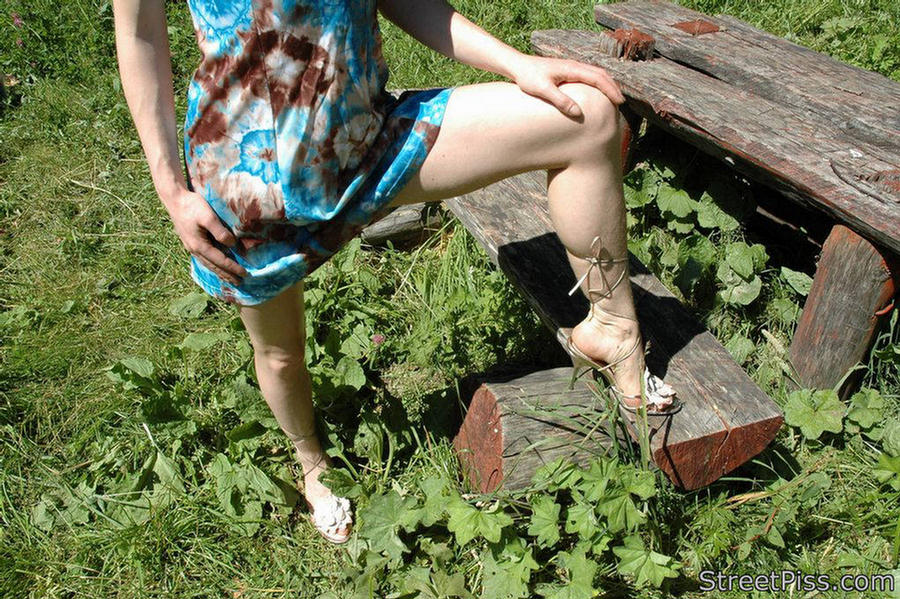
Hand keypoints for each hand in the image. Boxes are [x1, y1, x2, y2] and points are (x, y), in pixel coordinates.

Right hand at [164, 189, 247, 284]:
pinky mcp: (191, 242)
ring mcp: (191, 247)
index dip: (233, 268)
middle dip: (227, 275)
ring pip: (208, 264)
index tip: (245, 274)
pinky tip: (216, 266)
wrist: (174, 199)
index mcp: (199, 246)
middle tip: (240, 283)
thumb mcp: (208, 217)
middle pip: (214, 266)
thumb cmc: (192, 206)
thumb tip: (232, 245)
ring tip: (230, 278)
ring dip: (220, 272)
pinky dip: (213, 265)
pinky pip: (204, 258)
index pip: (220, 261)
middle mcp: (194, 249)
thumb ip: (220, 232)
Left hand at [509, 54, 625, 116]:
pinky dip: (597, 84)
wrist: (518, 65)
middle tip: (620, 103)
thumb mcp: (543, 90)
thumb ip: (560, 100)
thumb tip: (578, 113)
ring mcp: (571, 67)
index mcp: (572, 69)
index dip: (610, 90)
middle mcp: (574, 65)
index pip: (598, 78)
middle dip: (612, 87)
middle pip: (600, 74)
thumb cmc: (528, 77)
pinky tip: (595, 94)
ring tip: (612, 99)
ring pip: (595, 74)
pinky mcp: (567, 71)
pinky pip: (587, 76)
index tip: (619, 102)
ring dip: (606, 85)